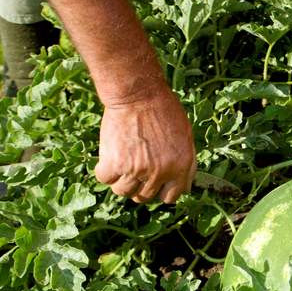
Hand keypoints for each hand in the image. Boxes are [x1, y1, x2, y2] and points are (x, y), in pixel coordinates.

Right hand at [94, 86, 195, 203]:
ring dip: (121, 181)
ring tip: (121, 163)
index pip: (170, 197)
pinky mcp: (115, 164)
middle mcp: (160, 173)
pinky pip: (105, 179)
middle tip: (134, 169)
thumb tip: (183, 187)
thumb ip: (185, 164)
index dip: (160, 190)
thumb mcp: (186, 136)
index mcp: (180, 167)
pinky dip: (105, 171)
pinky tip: (109, 158)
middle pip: (144, 197)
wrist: (138, 94)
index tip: (153, 183)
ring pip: (123, 191)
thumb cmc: (163, 109)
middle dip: (139, 186)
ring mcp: (137, 170)